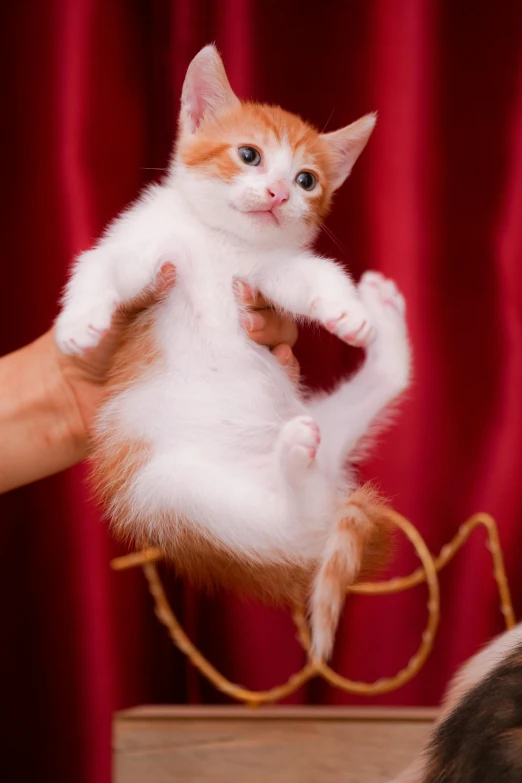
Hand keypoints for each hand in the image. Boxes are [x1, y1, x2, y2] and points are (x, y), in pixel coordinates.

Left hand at [56, 264, 299, 437]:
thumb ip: (135, 283)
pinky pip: (271, 379)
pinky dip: (285, 370)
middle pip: (267, 307)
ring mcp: (227, 357)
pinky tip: (279, 365)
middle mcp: (217, 321)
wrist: (75, 398)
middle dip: (269, 309)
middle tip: (246, 316)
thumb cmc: (88, 338)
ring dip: (276, 335)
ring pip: (276, 340)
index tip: (240, 285)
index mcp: (192, 291)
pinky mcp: (230, 391)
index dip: (252, 277)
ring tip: (258, 340)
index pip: (238, 277)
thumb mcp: (104, 298)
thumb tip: (170, 267)